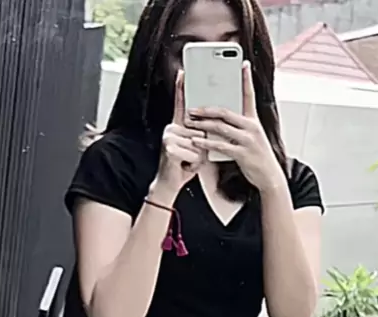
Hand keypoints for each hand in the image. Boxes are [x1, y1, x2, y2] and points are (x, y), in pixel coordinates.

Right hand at [155, 71, 205, 195]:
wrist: (170, 184)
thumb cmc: (184, 165)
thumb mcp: (195, 147)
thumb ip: (200, 134)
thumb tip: (207, 127)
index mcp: (178, 125)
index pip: (181, 104)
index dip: (182, 88)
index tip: (183, 72)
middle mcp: (172, 128)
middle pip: (200, 129)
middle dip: (202, 146)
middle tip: (191, 156)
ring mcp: (169, 137)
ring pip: (198, 142)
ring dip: (198, 156)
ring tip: (188, 161)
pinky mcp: (170, 148)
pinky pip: (194, 152)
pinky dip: (193, 163)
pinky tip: (185, 166)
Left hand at [185, 61, 285, 193]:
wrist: (269, 177)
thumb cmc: (257, 157)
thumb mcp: (252, 138)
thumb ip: (240, 127)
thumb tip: (222, 120)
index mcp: (253, 121)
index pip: (249, 95)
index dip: (246, 79)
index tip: (243, 64)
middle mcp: (251, 127)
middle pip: (225, 112)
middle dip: (206, 109)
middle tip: (191, 108)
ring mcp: (247, 140)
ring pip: (220, 127)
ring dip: (202, 124)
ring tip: (189, 122)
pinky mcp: (242, 153)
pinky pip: (220, 145)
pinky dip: (206, 142)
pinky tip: (196, 140)